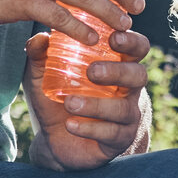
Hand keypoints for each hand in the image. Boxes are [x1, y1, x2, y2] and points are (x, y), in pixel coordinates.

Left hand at [22, 27, 151, 170]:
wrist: (57, 140)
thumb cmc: (60, 97)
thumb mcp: (44, 76)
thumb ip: (40, 56)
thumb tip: (39, 39)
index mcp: (118, 65)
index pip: (137, 47)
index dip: (131, 41)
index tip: (113, 37)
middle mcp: (129, 89)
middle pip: (138, 75)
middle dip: (118, 71)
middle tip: (92, 71)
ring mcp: (128, 116)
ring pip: (124, 109)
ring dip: (97, 105)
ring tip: (70, 103)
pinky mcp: (120, 140)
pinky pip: (112, 134)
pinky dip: (90, 128)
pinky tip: (70, 124)